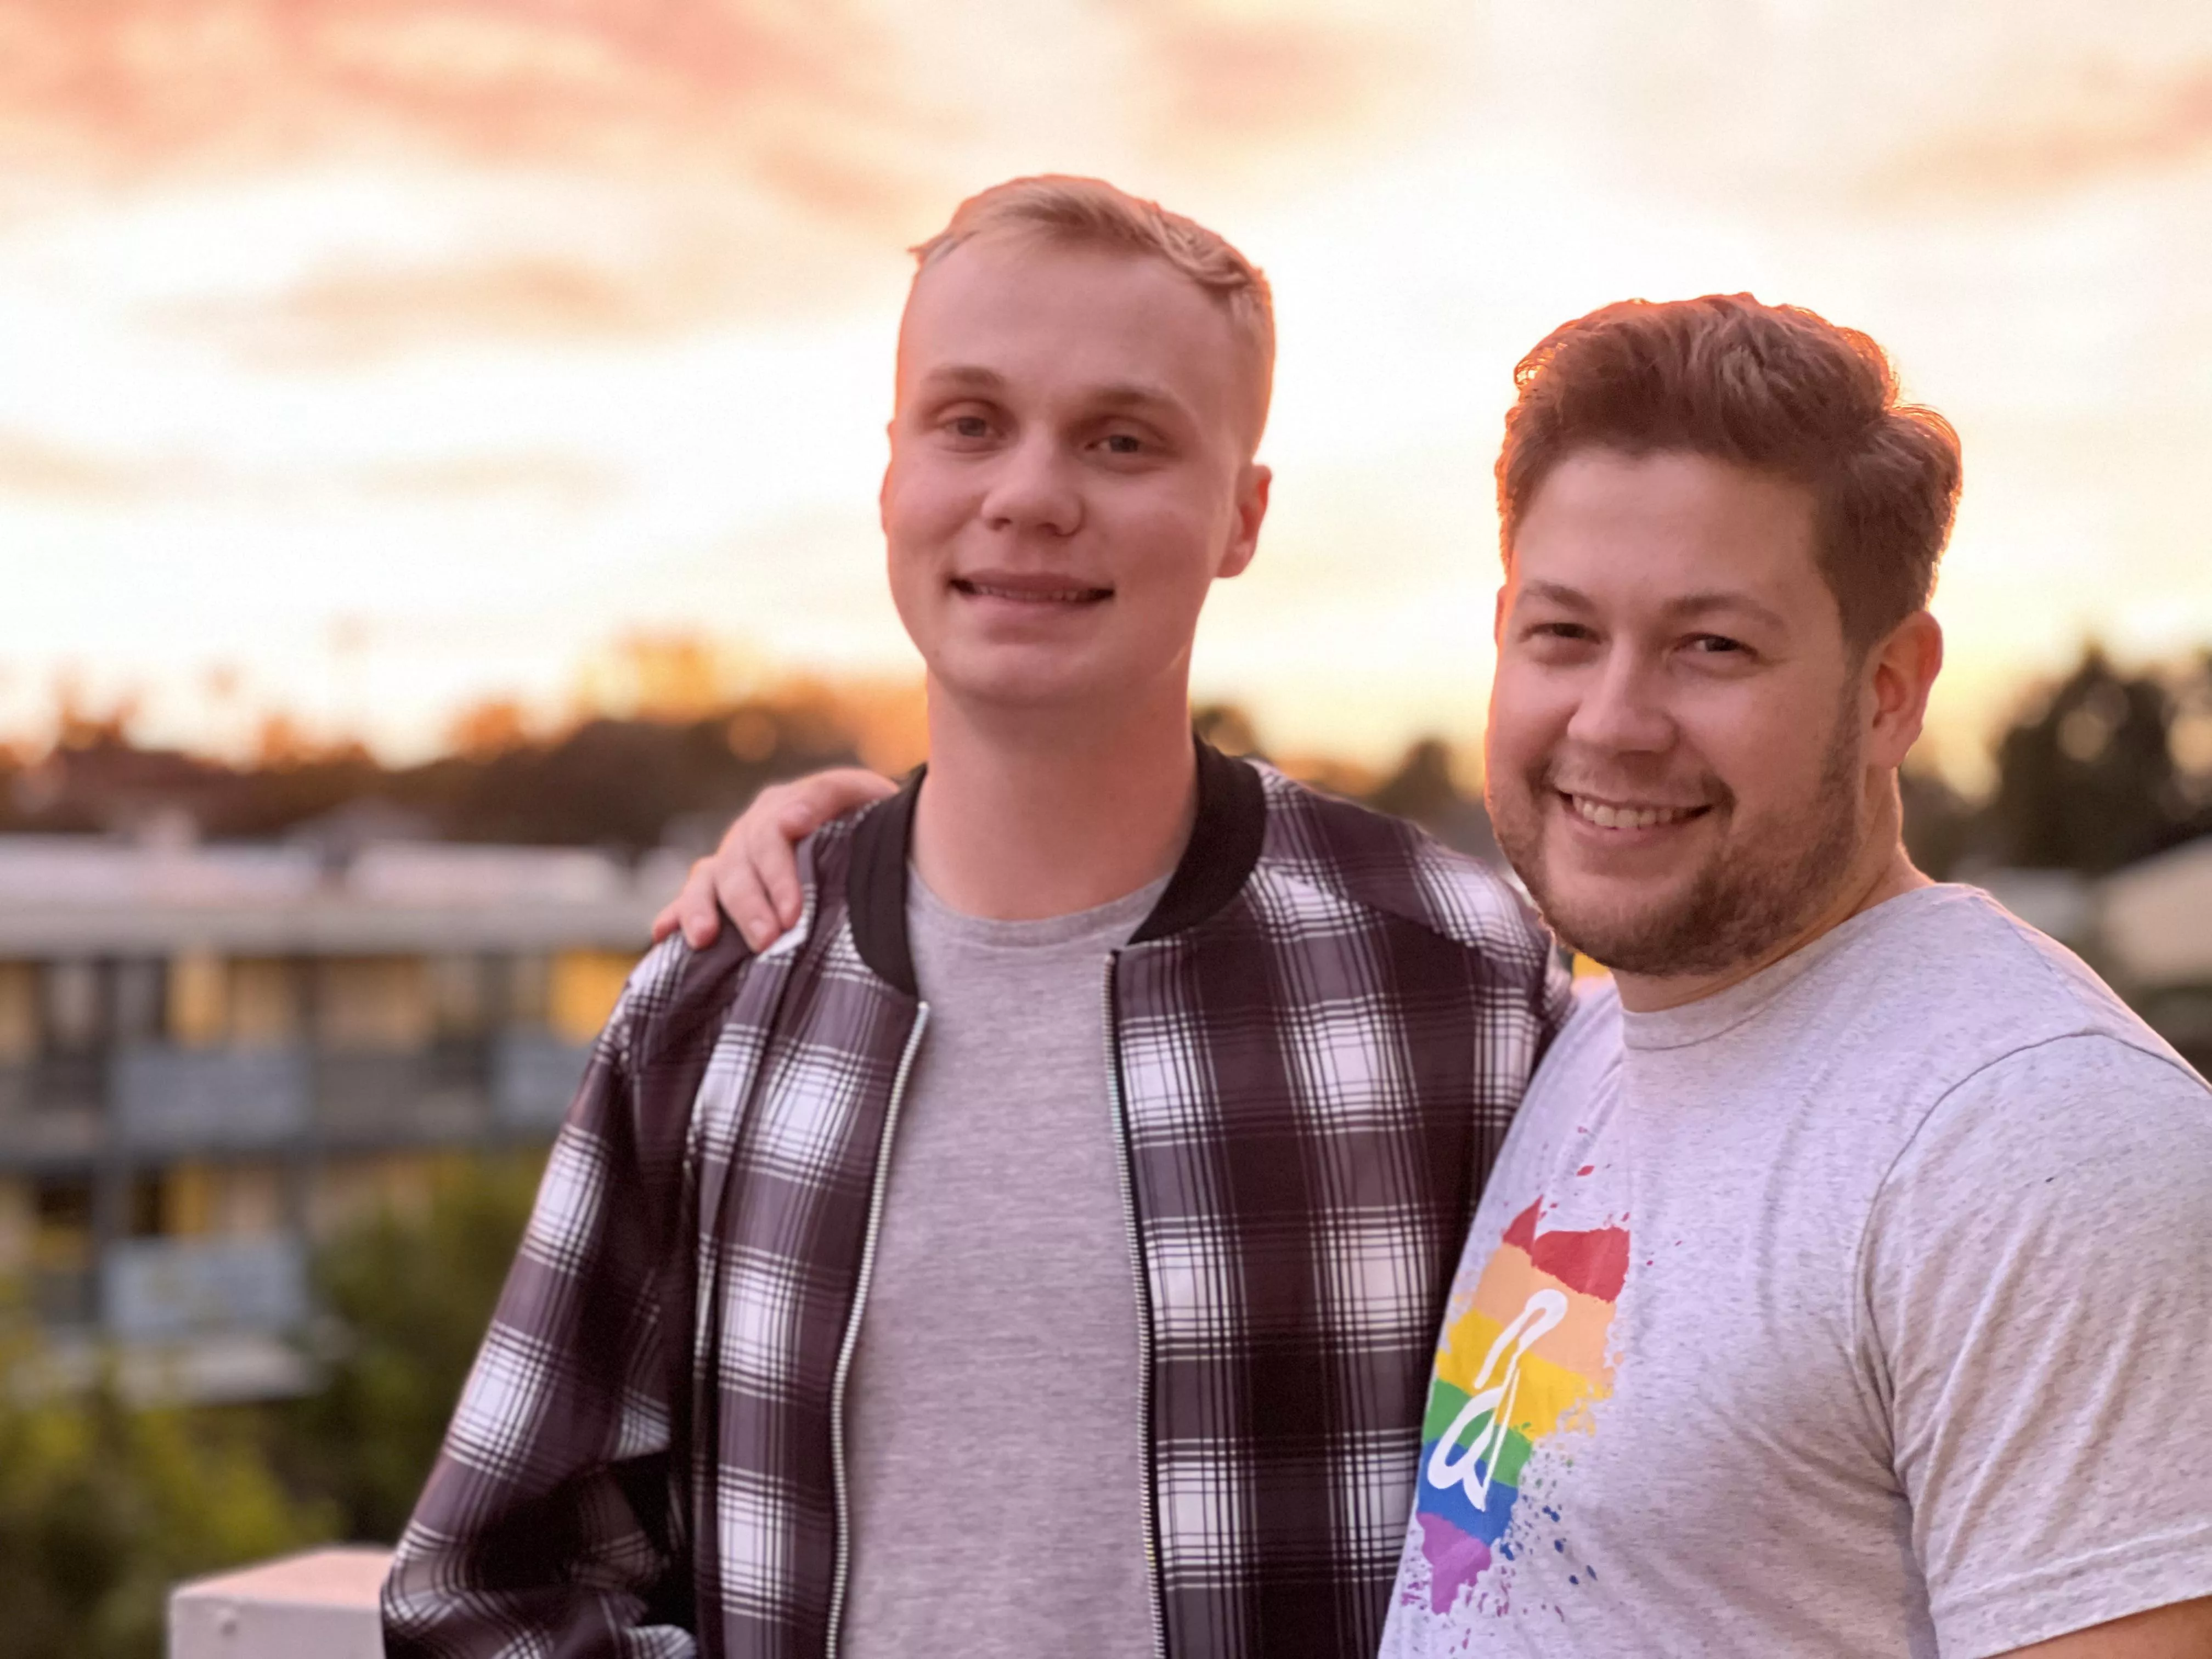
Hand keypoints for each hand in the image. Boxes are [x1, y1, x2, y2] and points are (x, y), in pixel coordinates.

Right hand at [653, 768, 898, 950]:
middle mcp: (751, 830)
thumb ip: (829, 798)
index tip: (792, 911)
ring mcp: (731, 857)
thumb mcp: (863, 797)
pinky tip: (663, 933)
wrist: (868, 841)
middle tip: (768, 940)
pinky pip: (691, 897)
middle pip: (739, 864)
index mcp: (783, 805)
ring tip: (704, 939)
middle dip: (750, 905)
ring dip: (702, 909)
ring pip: (707, 880)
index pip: (773, 833)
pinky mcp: (718, 886)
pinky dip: (675, 913)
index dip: (779, 874)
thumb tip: (791, 821)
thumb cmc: (869, 823)